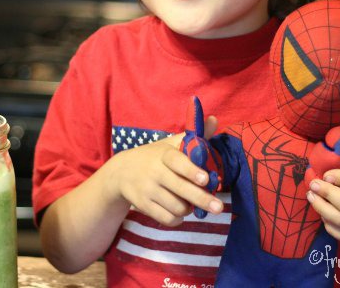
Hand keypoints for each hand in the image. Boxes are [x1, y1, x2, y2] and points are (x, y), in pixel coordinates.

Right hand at [109, 125, 223, 226]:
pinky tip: (179, 212)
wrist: (121, 172)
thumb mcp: (170, 144)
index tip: (205, 179)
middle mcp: (155, 172)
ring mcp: (148, 190)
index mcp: (164, 154)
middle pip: (181, 188)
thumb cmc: (154, 157)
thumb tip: (215, 120)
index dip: (191, 170)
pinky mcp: (143, 205)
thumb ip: (194, 136)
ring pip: (177, 207)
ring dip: (189, 208)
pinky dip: (178, 219)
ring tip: (191, 203)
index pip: (177, 162)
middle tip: (219, 207)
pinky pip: (166, 219)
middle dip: (201, 199)